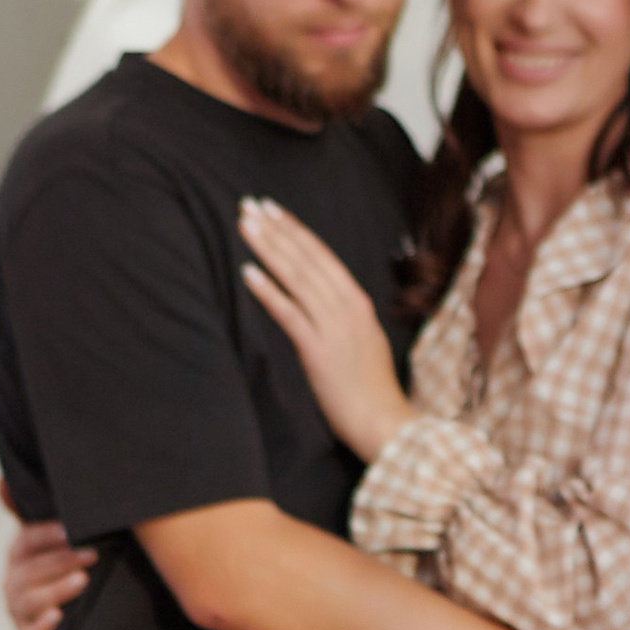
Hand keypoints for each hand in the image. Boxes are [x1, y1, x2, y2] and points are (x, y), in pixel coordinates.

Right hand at [0, 490, 92, 629]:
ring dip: (57, 590)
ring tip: (84, 582)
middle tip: (92, 555)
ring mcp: (18, 609)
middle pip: (32, 570)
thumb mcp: (42, 541)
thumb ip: (26, 513)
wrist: (59, 614)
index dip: (47, 535)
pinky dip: (44, 626)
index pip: (27, 541)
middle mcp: (13, 580)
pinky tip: (59, 617)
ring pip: (32, 600)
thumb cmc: (54, 568)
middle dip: (62, 562)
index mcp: (17, 554)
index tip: (71, 530)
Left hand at [238, 195, 406, 462]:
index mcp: (359, 303)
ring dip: (269, 249)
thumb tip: (324, 305)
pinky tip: (248, 272)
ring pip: (297, 278)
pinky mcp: (318, 350)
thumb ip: (346, 320)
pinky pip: (289, 313)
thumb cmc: (373, 391)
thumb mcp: (365, 343)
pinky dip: (269, 291)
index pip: (322, 256)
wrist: (385, 424)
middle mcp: (347, 308)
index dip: (295, 230)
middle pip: (307, 259)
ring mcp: (334, 327)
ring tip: (245, 226)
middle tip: (250, 206)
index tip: (273, 211)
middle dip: (277, 230)